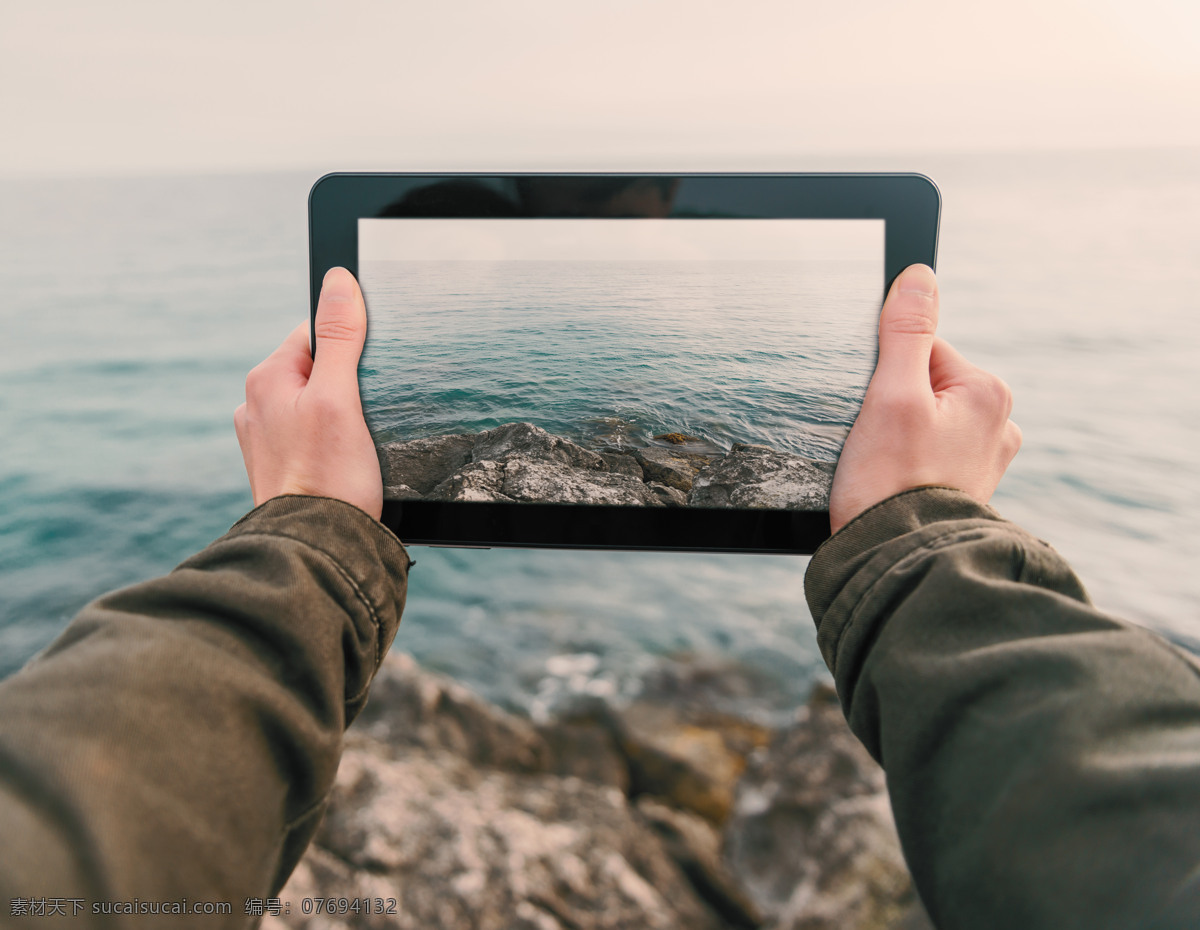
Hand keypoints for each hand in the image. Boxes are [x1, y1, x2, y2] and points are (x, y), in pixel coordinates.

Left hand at [234, 267, 381, 518]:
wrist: (315, 550)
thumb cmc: (329, 478)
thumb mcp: (341, 397)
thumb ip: (340, 337)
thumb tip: (339, 280)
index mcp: (267, 378)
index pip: (316, 332)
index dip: (351, 349)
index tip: (371, 376)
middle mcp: (256, 404)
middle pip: (317, 369)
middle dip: (348, 386)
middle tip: (367, 418)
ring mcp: (264, 438)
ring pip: (315, 405)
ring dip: (341, 418)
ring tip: (356, 449)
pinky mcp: (278, 466)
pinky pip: (310, 437)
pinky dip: (330, 445)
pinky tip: (345, 466)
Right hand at [829, 264, 1021, 534]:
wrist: (898, 564)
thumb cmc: (892, 484)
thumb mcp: (892, 396)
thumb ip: (906, 333)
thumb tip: (919, 277)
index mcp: (986, 392)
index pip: (920, 350)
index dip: (883, 374)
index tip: (870, 410)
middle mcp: (997, 424)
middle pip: (921, 386)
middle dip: (889, 407)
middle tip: (873, 444)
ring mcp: (983, 460)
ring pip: (921, 422)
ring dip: (895, 438)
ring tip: (882, 472)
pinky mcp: (964, 489)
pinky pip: (926, 456)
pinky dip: (905, 465)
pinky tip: (891, 486)